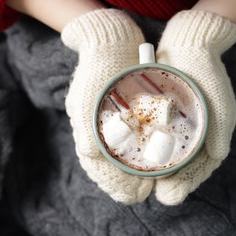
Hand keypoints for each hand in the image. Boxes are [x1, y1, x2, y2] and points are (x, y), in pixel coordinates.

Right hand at [62, 9, 153, 203]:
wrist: (111, 39)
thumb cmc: (99, 66)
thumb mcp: (88, 93)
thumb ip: (84, 124)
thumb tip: (87, 153)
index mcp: (87, 129)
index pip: (98, 167)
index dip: (114, 184)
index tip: (133, 195)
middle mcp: (98, 130)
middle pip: (110, 165)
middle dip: (125, 182)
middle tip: (143, 193)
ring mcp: (111, 123)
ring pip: (120, 156)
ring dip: (133, 172)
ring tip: (148, 184)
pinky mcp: (124, 114)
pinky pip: (130, 141)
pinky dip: (139, 154)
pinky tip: (151, 162)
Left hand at [155, 10, 235, 204]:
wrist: (189, 41)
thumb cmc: (206, 70)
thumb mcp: (218, 98)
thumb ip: (220, 128)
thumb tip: (218, 155)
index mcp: (213, 130)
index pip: (203, 164)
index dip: (190, 181)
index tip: (173, 194)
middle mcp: (199, 130)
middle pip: (188, 163)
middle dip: (177, 180)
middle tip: (162, 196)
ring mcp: (184, 123)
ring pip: (175, 154)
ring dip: (165, 170)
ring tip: (151, 186)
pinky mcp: (169, 114)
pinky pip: (164, 137)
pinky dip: (157, 151)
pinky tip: (145, 160)